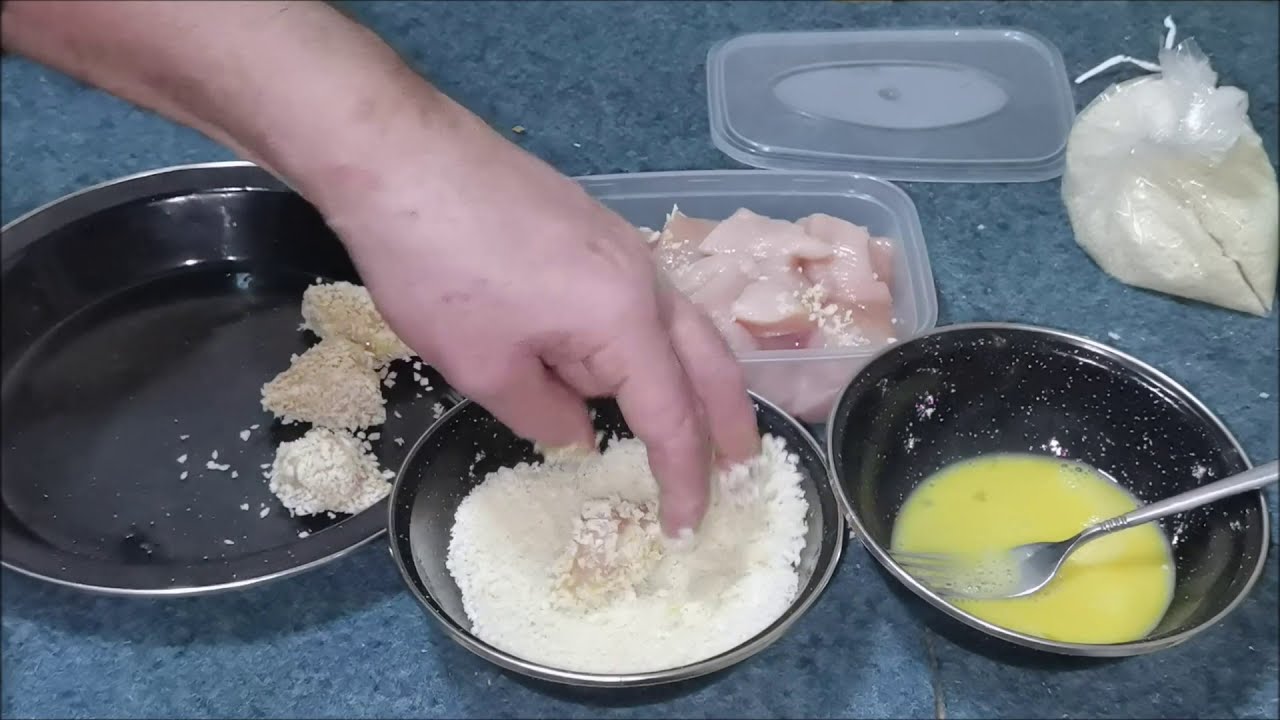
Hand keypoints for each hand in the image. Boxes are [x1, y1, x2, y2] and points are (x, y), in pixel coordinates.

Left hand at [320, 109, 759, 535]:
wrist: (400, 156)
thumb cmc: (439, 267)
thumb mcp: (484, 367)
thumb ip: (543, 415)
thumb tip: (581, 435)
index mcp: (625, 319)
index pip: (670, 415)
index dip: (682, 477)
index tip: (687, 526)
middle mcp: (644, 278)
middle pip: (707, 360)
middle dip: (728, 418)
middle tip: (741, 465)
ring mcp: (623, 246)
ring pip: (677, 324)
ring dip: (692, 377)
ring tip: (693, 419)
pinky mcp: (593, 230)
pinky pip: (642, 300)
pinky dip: (650, 342)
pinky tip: (621, 359)